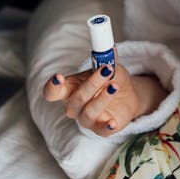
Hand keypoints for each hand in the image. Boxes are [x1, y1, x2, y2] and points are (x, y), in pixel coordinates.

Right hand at [44, 51, 167, 135]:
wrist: (127, 94)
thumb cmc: (110, 78)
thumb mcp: (107, 66)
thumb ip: (106, 59)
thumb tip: (110, 48)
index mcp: (70, 89)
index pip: (52, 92)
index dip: (52, 87)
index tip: (58, 77)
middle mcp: (75, 106)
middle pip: (75, 100)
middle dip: (92, 84)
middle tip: (106, 70)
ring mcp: (86, 119)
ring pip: (88, 113)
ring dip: (102, 99)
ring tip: (115, 86)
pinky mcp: (100, 128)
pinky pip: (100, 130)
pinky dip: (106, 126)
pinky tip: (112, 121)